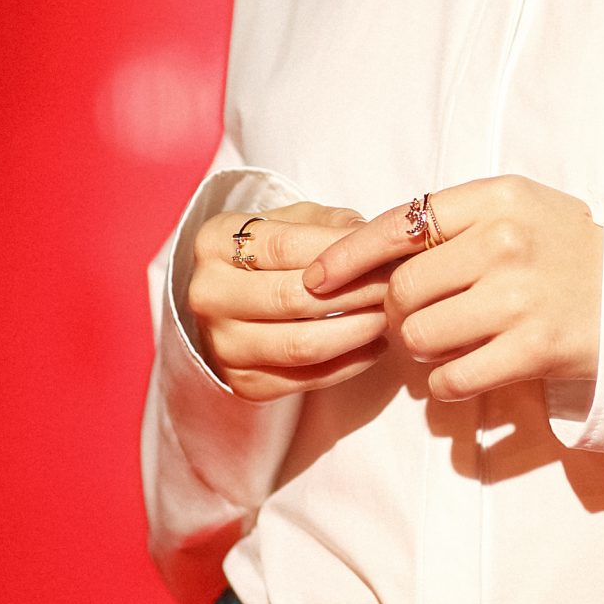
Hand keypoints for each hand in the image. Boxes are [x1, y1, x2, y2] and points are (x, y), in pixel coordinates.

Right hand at [188, 199, 388, 400]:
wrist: (235, 302)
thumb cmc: (273, 251)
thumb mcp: (294, 221)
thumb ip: (331, 223)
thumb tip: (374, 238)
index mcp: (215, 242)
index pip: (286, 246)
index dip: (342, 251)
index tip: (385, 252)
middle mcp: (208, 294)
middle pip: (294, 298)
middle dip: (357, 292)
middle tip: (395, 287)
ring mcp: (222, 344)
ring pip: (303, 345)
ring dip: (358, 332)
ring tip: (389, 316)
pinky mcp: (243, 383)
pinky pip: (308, 379)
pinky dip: (351, 364)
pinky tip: (375, 345)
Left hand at [302, 175, 602, 403]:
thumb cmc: (567, 251)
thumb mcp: (518, 210)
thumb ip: (452, 221)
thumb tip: (363, 253)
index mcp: (497, 197)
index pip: (399, 224)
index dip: (347, 255)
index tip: (318, 280)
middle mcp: (505, 241)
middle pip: (403, 289)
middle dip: (399, 313)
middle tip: (421, 319)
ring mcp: (520, 296)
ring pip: (421, 336)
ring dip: (423, 351)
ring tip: (452, 344)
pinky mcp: (534, 348)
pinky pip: (452, 378)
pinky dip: (447, 386)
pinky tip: (466, 374)